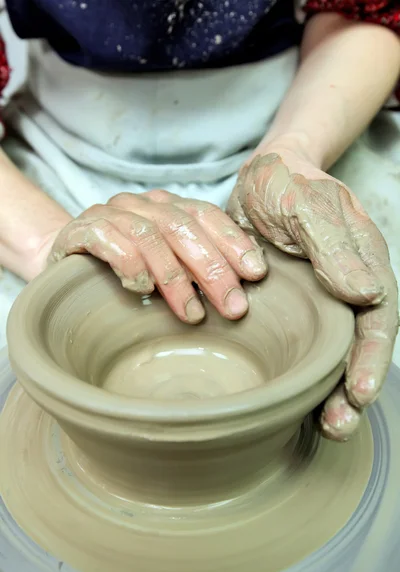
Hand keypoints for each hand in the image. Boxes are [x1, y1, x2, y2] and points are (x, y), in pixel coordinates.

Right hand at [47, 190, 266, 323]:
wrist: (66, 261)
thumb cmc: (125, 267)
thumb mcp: (166, 263)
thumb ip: (195, 266)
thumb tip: (242, 290)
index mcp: (166, 205)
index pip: (206, 215)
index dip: (233, 242)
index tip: (256, 274)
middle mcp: (140, 204)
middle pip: (183, 228)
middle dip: (213, 269)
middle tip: (233, 307)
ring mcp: (110, 214)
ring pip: (151, 237)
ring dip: (175, 278)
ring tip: (193, 314)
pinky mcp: (82, 230)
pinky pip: (110, 242)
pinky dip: (131, 266)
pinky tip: (142, 290)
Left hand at [228, 148, 398, 440]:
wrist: (258, 179)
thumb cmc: (286, 183)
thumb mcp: (305, 203)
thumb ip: (333, 245)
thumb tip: (366, 291)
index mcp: (361, 262)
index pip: (377, 318)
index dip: (371, 357)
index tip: (360, 392)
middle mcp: (345, 288)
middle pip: (358, 347)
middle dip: (352, 390)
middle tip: (337, 425)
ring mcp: (318, 302)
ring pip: (330, 354)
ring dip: (327, 393)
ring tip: (321, 427)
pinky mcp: (290, 310)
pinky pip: (298, 347)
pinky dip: (297, 375)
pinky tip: (289, 401)